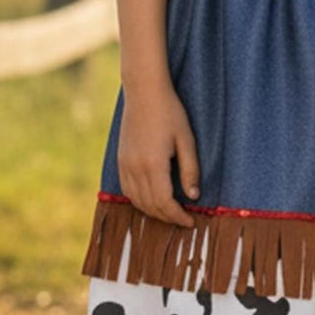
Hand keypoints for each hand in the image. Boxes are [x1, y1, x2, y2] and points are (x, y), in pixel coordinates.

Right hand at [117, 83, 200, 228]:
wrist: (143, 92)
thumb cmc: (170, 112)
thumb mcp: (186, 140)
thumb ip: (190, 170)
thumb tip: (193, 196)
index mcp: (153, 164)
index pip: (165, 203)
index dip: (178, 217)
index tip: (191, 222)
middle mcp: (135, 168)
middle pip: (150, 206)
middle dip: (168, 217)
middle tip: (184, 220)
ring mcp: (124, 165)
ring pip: (136, 201)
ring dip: (153, 212)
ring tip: (170, 212)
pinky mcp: (120, 161)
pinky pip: (127, 190)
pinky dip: (140, 201)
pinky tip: (152, 200)